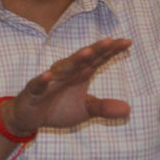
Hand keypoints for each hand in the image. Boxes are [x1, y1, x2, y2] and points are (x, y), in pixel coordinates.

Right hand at [0, 38, 131, 135]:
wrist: (30, 118)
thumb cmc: (58, 108)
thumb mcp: (85, 110)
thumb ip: (104, 107)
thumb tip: (129, 110)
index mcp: (80, 74)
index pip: (98, 59)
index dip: (111, 51)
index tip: (127, 42)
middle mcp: (66, 73)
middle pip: (83, 59)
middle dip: (97, 50)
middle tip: (111, 41)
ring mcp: (50, 80)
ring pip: (64, 68)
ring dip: (74, 60)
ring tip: (88, 52)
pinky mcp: (34, 91)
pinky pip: (39, 84)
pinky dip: (43, 80)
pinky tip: (48, 75)